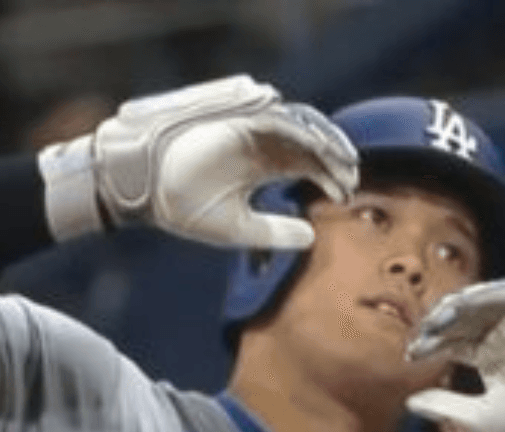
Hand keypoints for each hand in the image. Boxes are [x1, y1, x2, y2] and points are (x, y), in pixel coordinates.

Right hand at [39, 75, 358, 248]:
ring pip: (300, 129)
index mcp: (261, 166)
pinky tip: (320, 152)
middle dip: (335, 159)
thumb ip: (275, 232)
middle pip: (310, 144)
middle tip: (353, 178)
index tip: (346, 196)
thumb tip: (314, 237)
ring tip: (344, 166)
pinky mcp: (239, 122)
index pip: (307, 165)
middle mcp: (261, 145)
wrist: (151, 190)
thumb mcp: (239, 228)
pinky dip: (302, 134)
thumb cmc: (188, 211)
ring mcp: (250, 130)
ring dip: (325, 145)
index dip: (329, 177)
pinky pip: (279, 122)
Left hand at [406, 280, 504, 431]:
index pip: (452, 341)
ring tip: (437, 320)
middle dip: (438, 324)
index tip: (410, 355)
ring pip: (481, 302)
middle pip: (462, 319)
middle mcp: (503, 335)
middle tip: (420, 334)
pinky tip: (464, 305)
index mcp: (489, 357)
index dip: (430, 344)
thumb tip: (408, 403)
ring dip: (457, 306)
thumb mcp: (481, 418)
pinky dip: (486, 294)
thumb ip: (444, 408)